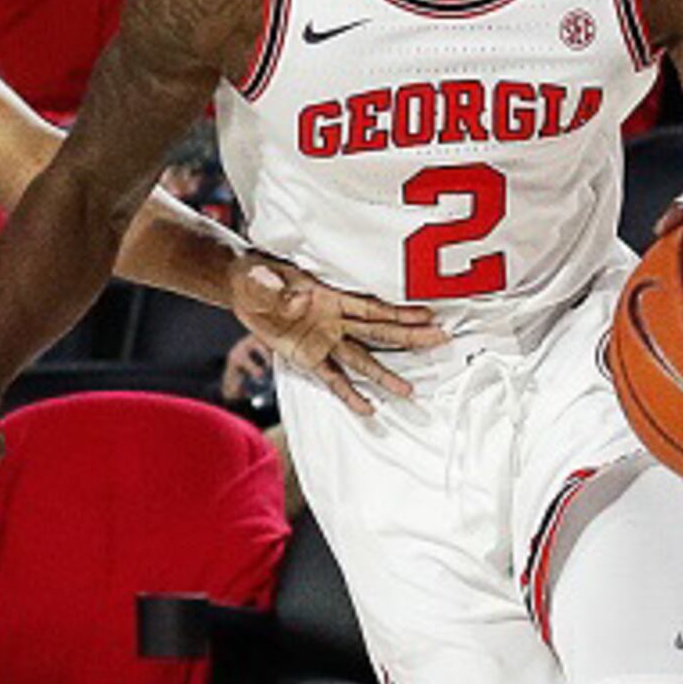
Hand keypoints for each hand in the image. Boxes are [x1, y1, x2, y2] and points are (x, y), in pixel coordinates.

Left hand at [229, 251, 439, 416]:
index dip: (398, 312)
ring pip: (362, 359)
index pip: (369, 307)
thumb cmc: (254, 275)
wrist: (242, 286)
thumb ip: (274, 289)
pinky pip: (332, 379)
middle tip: (441, 340)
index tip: (427, 314)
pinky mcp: (308, 358)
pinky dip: (348, 394)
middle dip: (409, 336)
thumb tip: (295, 299)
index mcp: (329, 297)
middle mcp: (333, 320)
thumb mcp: (259, 277)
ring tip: (408, 391)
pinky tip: (366, 408)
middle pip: (377, 331)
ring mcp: (324, 340)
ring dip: (384, 374)